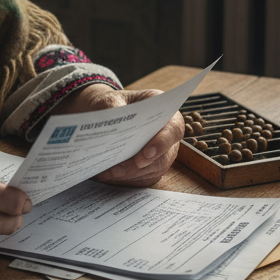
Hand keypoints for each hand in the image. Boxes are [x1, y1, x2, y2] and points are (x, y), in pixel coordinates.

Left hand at [52, 83, 184, 187]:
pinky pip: (143, 179)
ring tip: (106, 173)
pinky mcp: (151, 167)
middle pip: (163, 157)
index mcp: (165, 112)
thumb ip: (112, 108)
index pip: (173, 129)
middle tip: (116, 170)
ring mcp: (162, 153)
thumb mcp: (110, 99)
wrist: (107, 113)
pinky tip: (107, 176)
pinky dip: (126, 180)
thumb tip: (112, 125)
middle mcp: (168, 135)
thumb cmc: (113, 103)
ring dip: (130, 175)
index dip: (162, 143)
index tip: (145, 154)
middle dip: (138, 166)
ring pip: (153, 171)